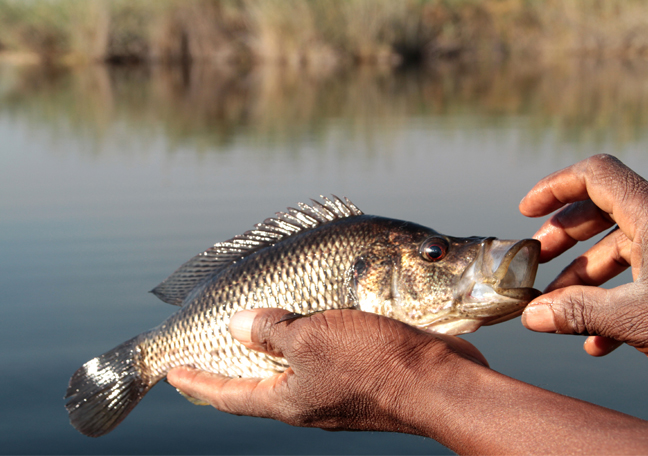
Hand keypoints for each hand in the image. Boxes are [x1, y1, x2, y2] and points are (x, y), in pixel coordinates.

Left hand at [167, 308, 486, 433]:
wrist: (439, 381)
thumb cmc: (373, 362)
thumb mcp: (312, 338)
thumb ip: (271, 332)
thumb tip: (235, 325)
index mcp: (288, 400)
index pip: (227, 394)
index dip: (196, 380)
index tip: (170, 371)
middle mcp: (308, 400)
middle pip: (256, 385)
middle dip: (229, 367)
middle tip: (206, 348)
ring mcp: (335, 391)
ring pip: (290, 369)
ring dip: (268, 352)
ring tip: (249, 332)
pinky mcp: (360, 375)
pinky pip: (320, 357)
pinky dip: (304, 341)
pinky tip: (307, 322)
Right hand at [519, 154, 647, 355]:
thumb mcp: (638, 316)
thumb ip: (578, 312)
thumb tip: (531, 315)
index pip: (595, 176)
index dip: (554, 187)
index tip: (525, 211)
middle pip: (602, 211)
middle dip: (565, 239)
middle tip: (538, 260)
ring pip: (621, 249)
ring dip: (584, 279)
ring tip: (559, 310)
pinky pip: (642, 277)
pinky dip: (613, 302)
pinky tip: (598, 342)